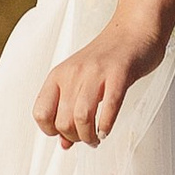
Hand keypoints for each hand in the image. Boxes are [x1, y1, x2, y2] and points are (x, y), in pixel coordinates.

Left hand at [33, 17, 164, 147]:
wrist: (133, 30)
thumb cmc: (107, 58)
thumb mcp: (80, 81)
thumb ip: (69, 110)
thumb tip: (64, 144)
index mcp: (59, 74)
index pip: (40, 114)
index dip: (52, 130)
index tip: (67, 133)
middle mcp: (73, 73)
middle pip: (62, 121)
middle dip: (75, 138)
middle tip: (87, 138)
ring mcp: (96, 72)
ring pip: (81, 118)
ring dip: (89, 136)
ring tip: (97, 138)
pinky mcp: (119, 74)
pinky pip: (109, 107)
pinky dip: (106, 125)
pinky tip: (107, 130)